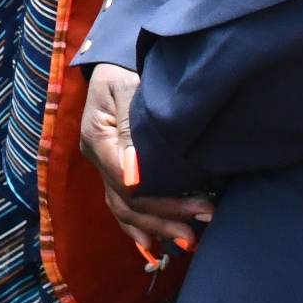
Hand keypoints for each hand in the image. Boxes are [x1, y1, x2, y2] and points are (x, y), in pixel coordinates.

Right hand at [76, 64, 213, 259]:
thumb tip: (136, 175)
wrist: (118, 59)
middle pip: (129, 202)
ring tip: (189, 240)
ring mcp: (103, 165)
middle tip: (202, 229)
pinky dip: (136, 225)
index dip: (166, 202)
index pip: (131, 185)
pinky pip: (120, 204)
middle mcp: (98, 158)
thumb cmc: (127, 69)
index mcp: (98, 140)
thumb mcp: (128, 88)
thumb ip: (132, 127)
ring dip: (157, 226)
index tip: (204, 206)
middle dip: (167, 218)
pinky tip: (152, 243)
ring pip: (124, 208)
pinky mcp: (114, 167)